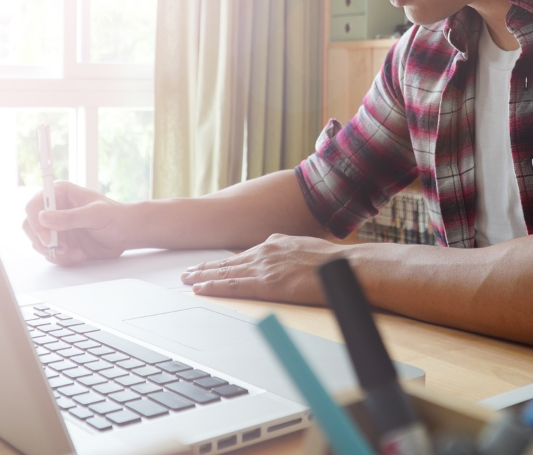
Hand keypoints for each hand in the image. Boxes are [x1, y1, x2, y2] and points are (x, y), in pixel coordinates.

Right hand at [22, 181, 131, 265]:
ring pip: (39, 243)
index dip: (36, 222)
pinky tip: (79, 254)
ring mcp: (56, 227)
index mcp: (60, 193)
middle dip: (44, 241)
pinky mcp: (61, 243)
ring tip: (76, 252)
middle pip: (30, 226)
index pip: (34, 205)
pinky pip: (50, 254)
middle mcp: (54, 210)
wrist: (126, 233)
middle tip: (62, 249)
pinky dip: (63, 259)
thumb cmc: (116, 217)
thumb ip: (70, 217)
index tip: (48, 238)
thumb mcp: (96, 214)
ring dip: (56, 252)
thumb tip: (43, 217)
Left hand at [180, 234, 349, 303]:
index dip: (225, 261)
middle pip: (229, 261)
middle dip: (206, 267)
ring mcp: (264, 267)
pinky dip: (213, 287)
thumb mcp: (308, 248)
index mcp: (276, 244)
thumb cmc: (334, 263)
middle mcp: (266, 252)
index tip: (211, 264)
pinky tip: (200, 289)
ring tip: (187, 279)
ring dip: (203, 276)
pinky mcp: (266, 283)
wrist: (345, 267)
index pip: (243, 254)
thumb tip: (288, 259)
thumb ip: (292, 252)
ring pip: (225, 272)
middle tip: (187, 271)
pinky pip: (232, 286)